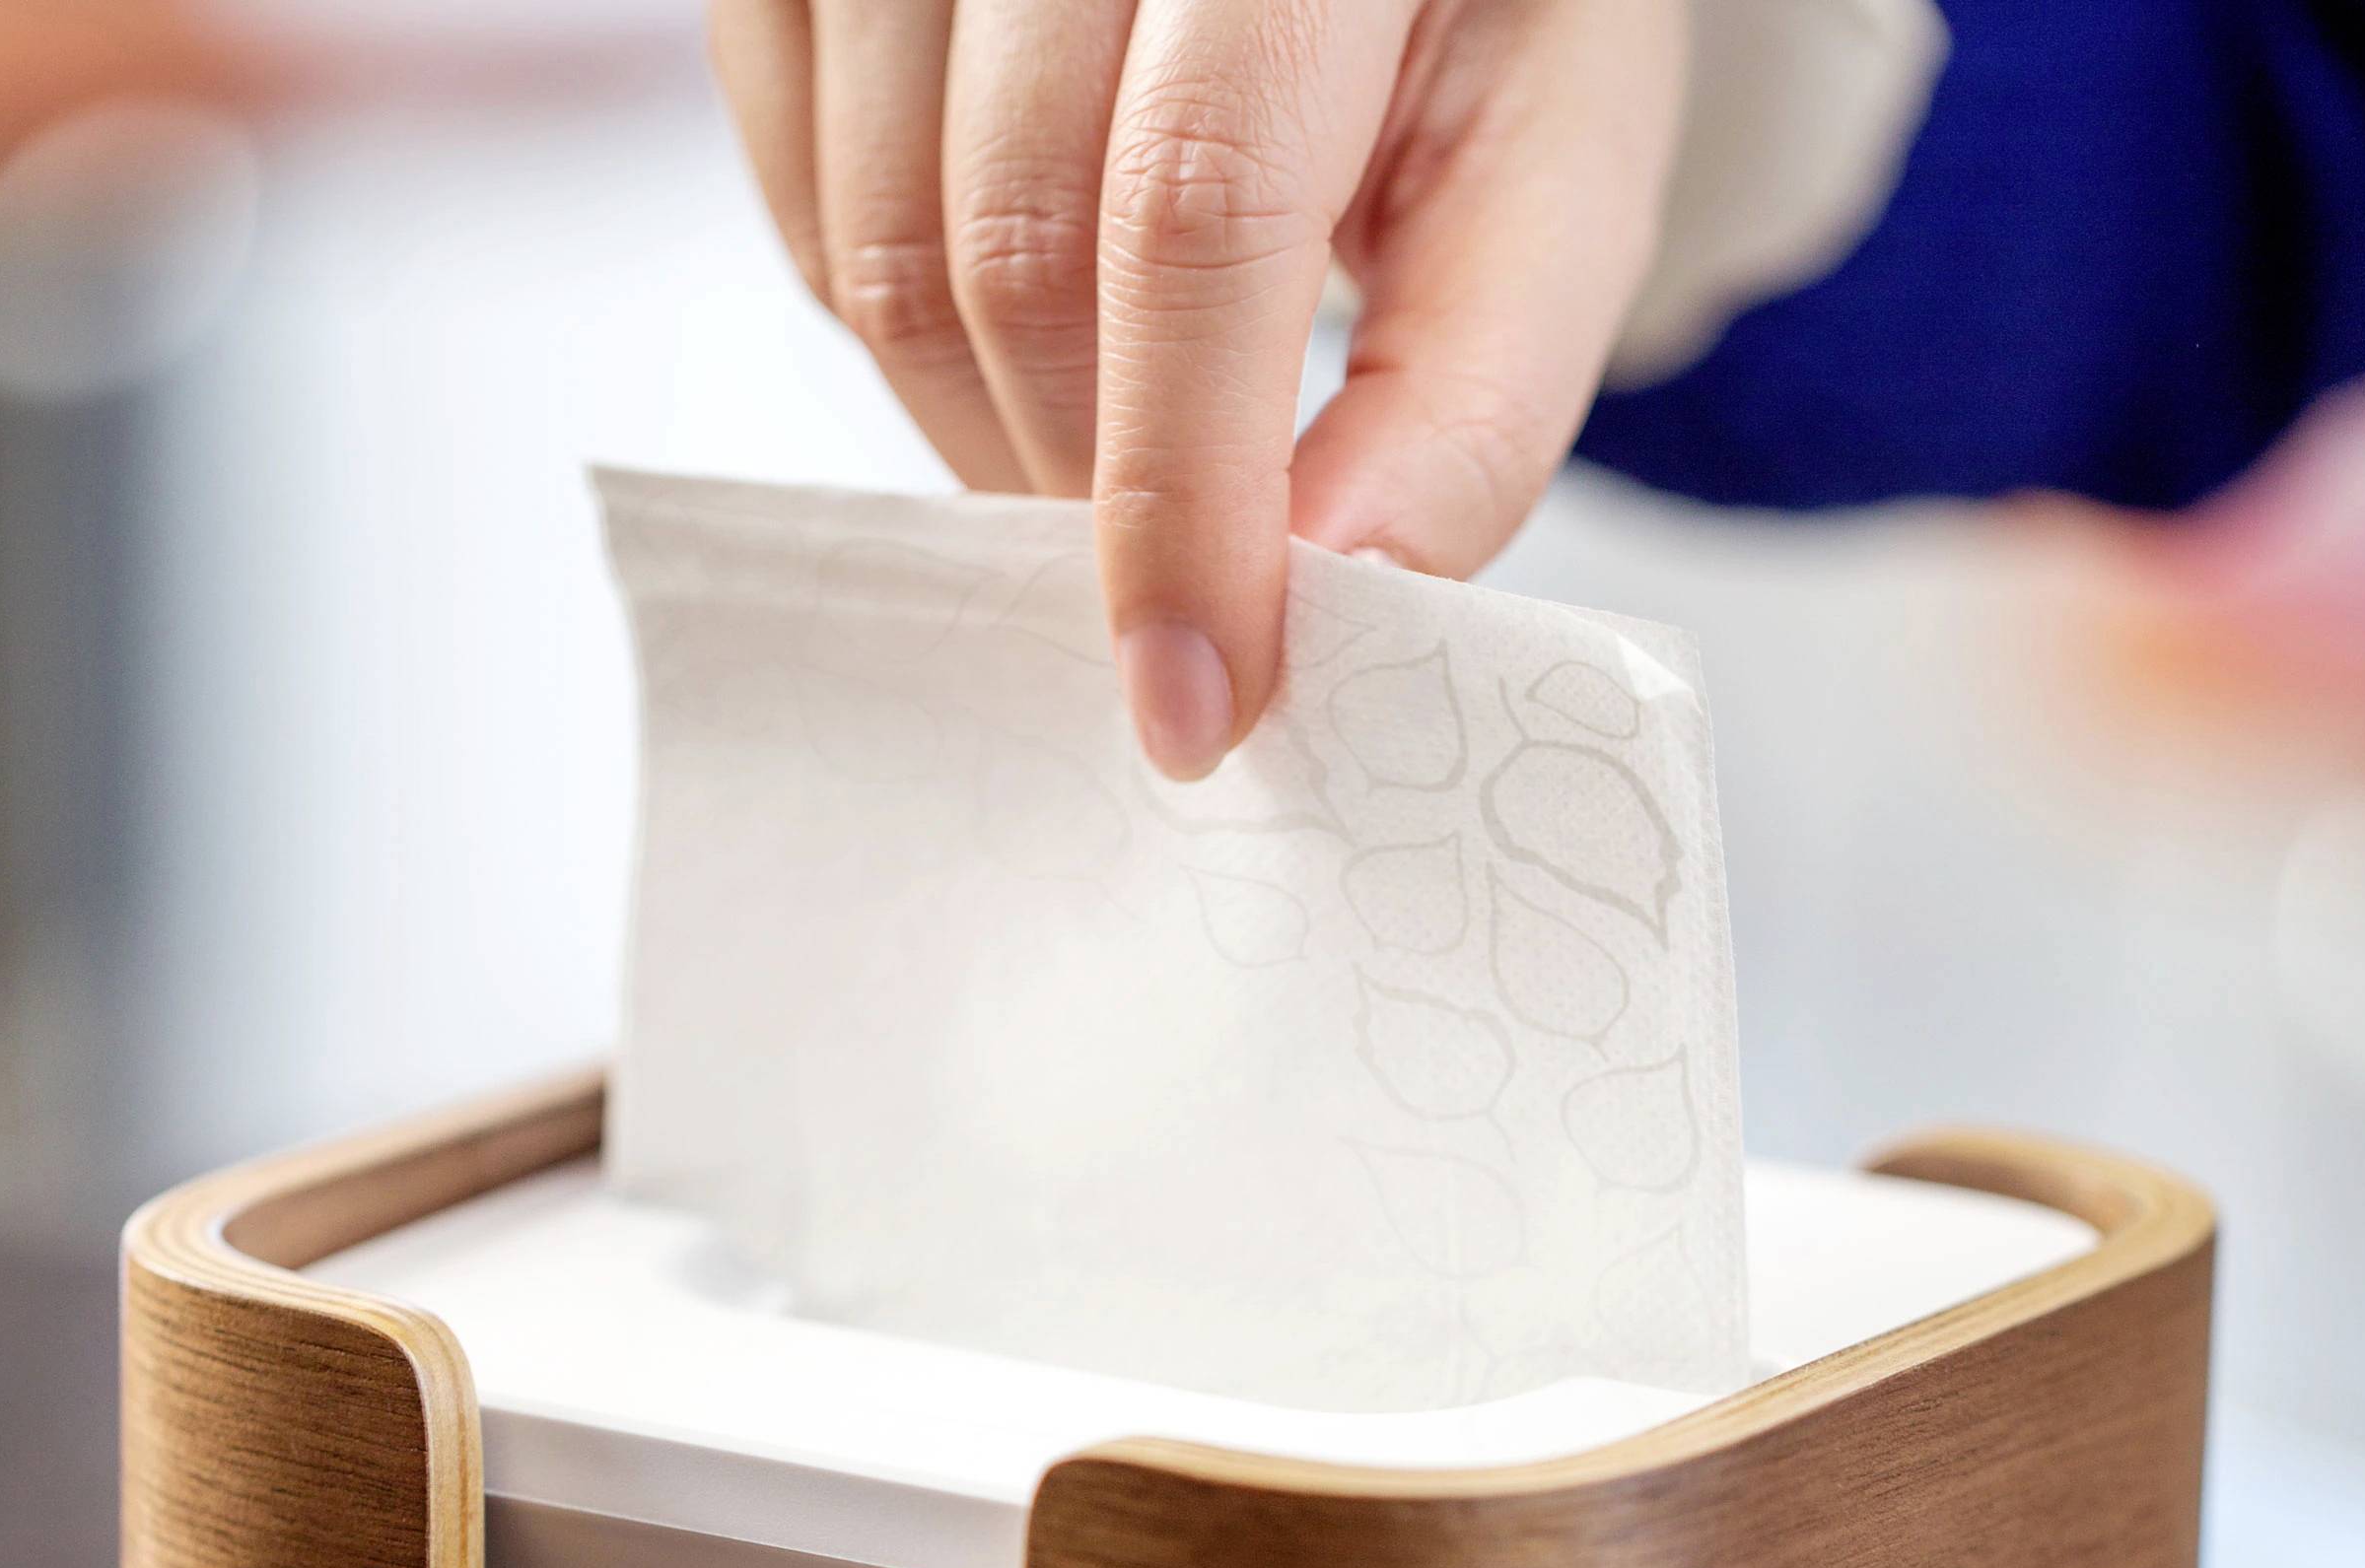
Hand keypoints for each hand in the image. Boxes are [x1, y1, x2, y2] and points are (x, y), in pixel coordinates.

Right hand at [713, 0, 1687, 776]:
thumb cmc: (1473, 5)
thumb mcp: (1552, 168)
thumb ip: (1471, 390)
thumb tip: (1337, 594)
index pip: (1193, 212)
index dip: (1182, 497)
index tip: (1198, 703)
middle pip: (1013, 256)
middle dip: (1096, 492)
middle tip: (1185, 580)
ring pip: (884, 260)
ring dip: (999, 436)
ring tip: (1120, 448)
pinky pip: (812, 225)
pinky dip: (914, 344)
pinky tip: (1033, 337)